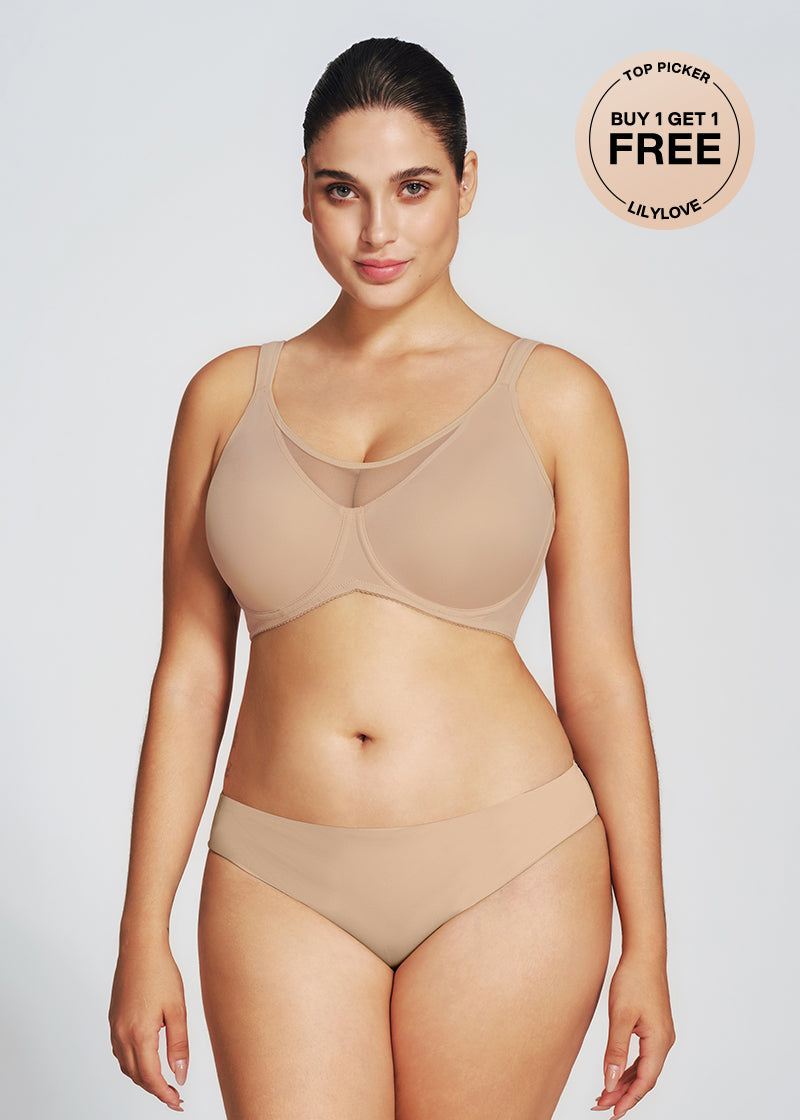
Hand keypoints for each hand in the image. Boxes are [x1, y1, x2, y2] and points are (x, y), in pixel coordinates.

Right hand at [109, 938, 188, 1110]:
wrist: (140, 947)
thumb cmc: (161, 972)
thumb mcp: (177, 1009)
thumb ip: (179, 1045)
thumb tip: (181, 1074)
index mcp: (139, 1034)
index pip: (151, 1077)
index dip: (165, 1094)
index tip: (178, 1102)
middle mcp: (122, 1034)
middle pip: (136, 1075)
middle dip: (155, 1090)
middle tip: (174, 1096)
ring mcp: (115, 1027)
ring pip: (126, 1065)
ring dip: (143, 1077)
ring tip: (163, 1081)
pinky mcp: (113, 1019)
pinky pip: (120, 1051)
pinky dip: (133, 1062)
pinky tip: (146, 1059)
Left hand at [591, 951, 674, 1117]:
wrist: (644, 952)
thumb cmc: (634, 979)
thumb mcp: (620, 1016)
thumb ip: (615, 1050)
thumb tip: (610, 1082)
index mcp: (659, 1042)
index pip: (644, 1082)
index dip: (627, 1100)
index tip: (611, 1114)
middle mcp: (664, 1041)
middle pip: (644, 1078)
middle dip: (622, 1095)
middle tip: (599, 1107)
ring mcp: (660, 1034)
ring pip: (643, 1068)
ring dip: (624, 1082)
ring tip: (603, 1095)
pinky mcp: (654, 1027)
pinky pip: (642, 1056)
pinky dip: (628, 1067)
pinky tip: (614, 1073)